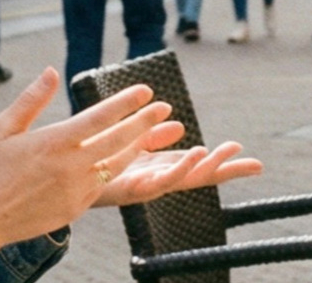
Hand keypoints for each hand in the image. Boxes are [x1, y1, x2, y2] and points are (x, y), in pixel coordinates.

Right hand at [0, 69, 171, 273]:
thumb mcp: (3, 128)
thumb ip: (32, 99)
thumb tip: (51, 70)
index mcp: (54, 142)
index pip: (100, 117)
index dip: (127, 102)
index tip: (147, 90)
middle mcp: (71, 165)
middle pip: (119, 139)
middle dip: (145, 122)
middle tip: (165, 108)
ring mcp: (77, 189)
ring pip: (118, 164)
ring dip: (137, 146)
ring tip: (152, 132)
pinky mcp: (77, 207)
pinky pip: (104, 184)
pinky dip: (117, 169)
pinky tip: (123, 159)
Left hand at [94, 131, 263, 207]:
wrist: (55, 185)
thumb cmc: (86, 163)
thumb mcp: (124, 143)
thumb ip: (149, 135)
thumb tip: (177, 123)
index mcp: (154, 171)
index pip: (193, 167)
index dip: (219, 161)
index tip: (244, 152)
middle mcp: (152, 182)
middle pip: (196, 178)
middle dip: (225, 172)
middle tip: (256, 165)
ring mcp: (144, 188)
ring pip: (183, 181)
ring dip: (207, 168)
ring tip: (227, 153)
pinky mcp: (130, 189)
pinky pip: (161, 180)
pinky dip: (182, 168)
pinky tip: (199, 154)